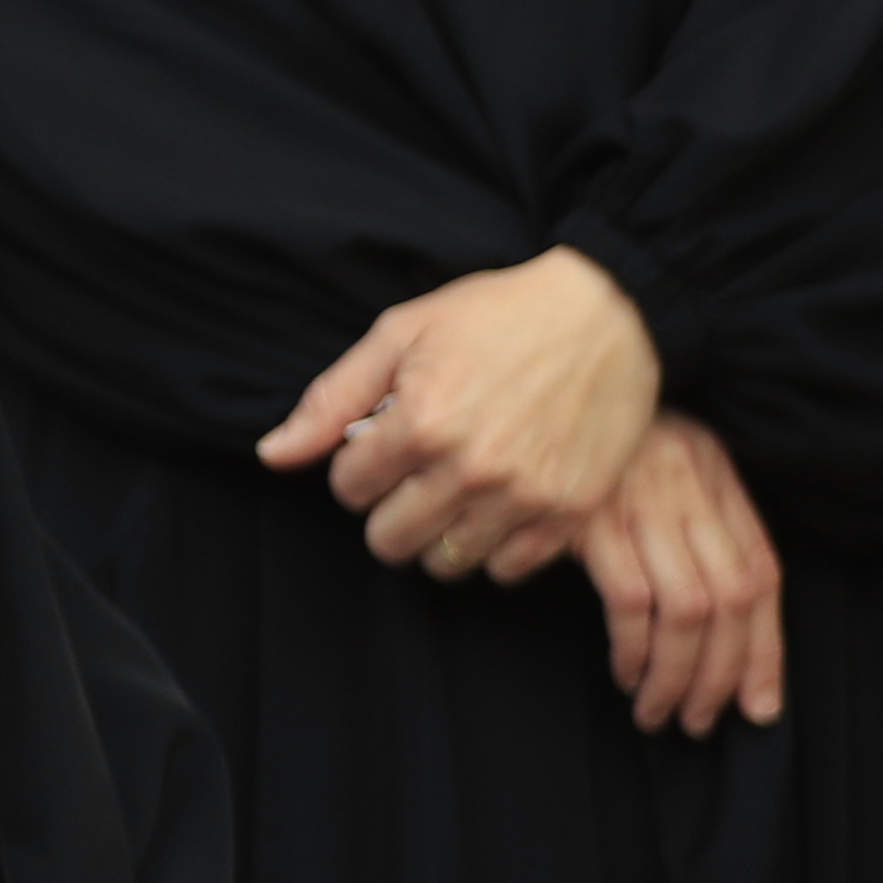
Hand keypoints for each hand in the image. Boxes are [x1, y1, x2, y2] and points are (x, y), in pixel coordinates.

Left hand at [257, 245, 658, 584]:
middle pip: (389, 540)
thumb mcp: (402, 333)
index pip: (348, 489)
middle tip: (414, 474)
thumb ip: (332, 400)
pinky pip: (506, 569)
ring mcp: (524, 496)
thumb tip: (272, 456)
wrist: (610, 314)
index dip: (358, 466)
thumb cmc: (498, 315)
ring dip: (438, 533)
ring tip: (454, 491)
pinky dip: (494, 546)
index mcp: (420, 421)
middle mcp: (470, 468)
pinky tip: (497, 505)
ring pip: (444, 563)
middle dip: (389, 509)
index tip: (385, 443)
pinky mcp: (569, 512)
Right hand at [579, 408, 784, 734]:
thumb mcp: (660, 464)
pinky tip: (625, 672)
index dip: (768, 650)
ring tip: (659, 712)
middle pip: (733, 598)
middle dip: (723, 675)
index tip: (758, 706)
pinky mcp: (589, 514)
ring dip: (677, 674)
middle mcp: (689, 485)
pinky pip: (631, 598)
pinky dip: (634, 648)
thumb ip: (694, 522)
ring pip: (689, 608)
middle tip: (700, 721)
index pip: (764, 574)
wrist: (529, 380)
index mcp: (716, 474)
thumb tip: (721, 620)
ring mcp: (640, 499)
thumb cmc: (591, 439)